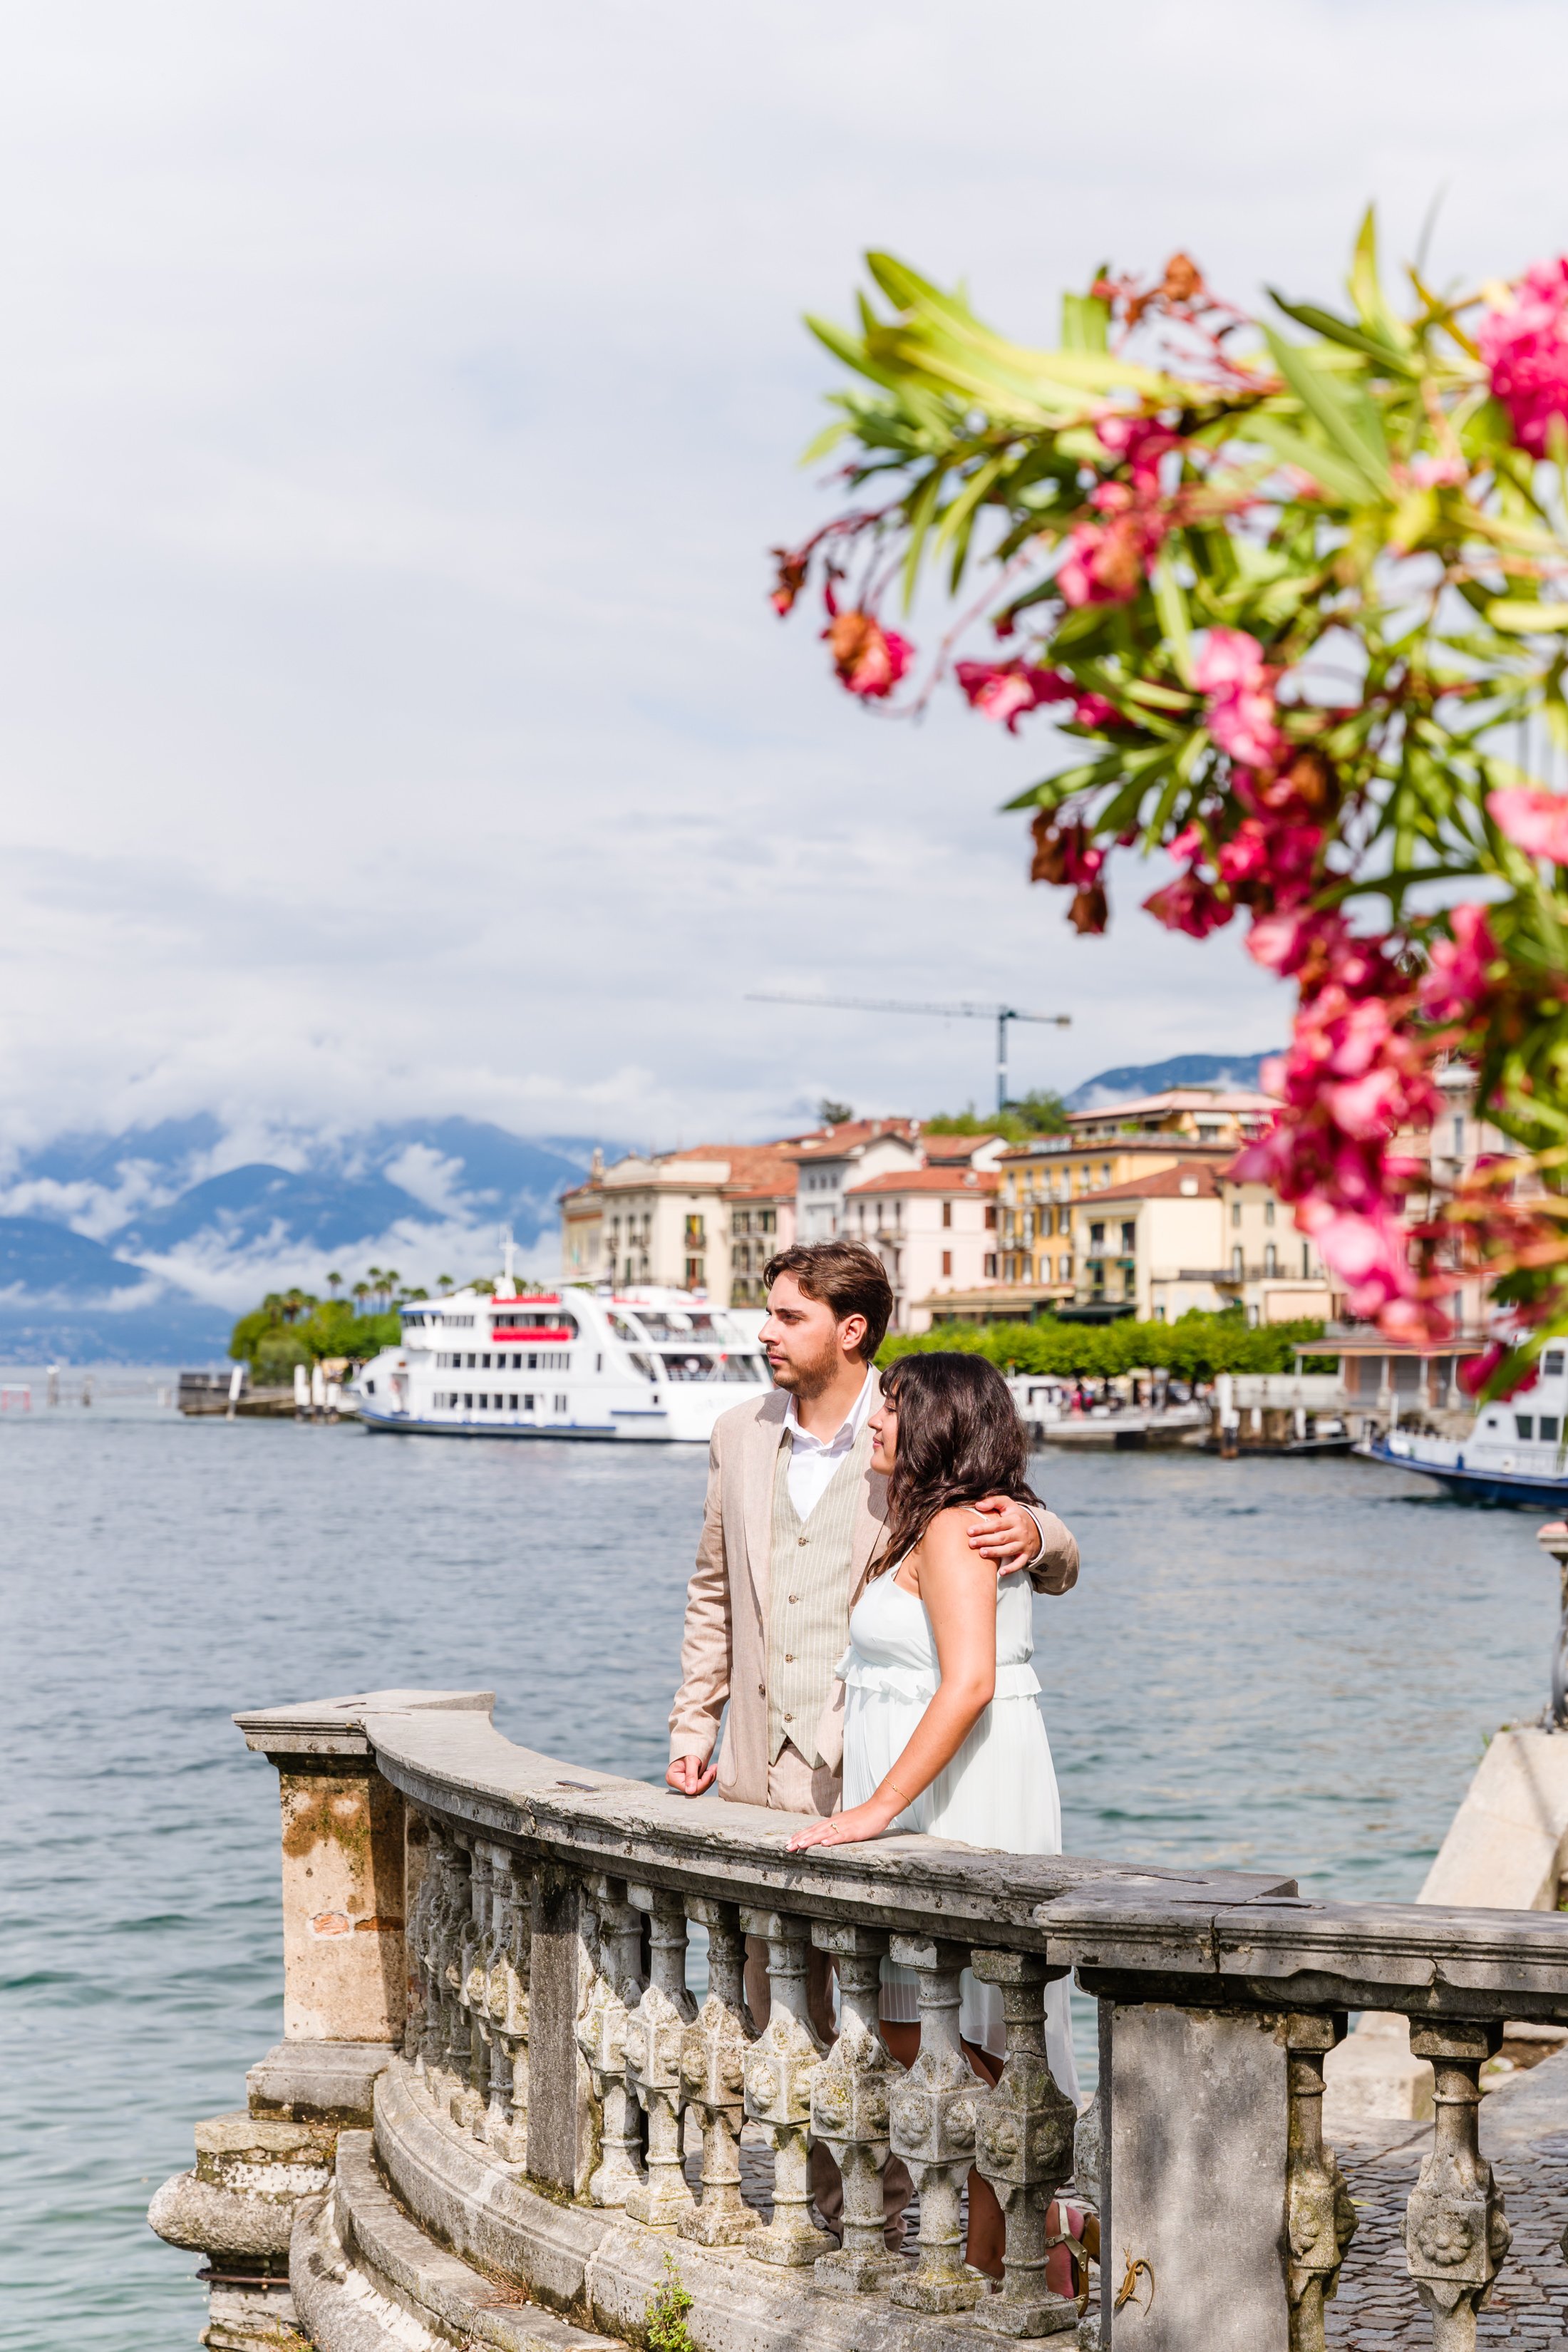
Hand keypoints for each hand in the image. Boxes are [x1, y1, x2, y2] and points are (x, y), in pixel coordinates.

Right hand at [666, 1753, 716, 1796]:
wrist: (691, 1742)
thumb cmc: (689, 1748)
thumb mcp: (691, 1761)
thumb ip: (691, 1775)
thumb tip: (690, 1791)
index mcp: (672, 1779)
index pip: (689, 1788)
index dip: (702, 1782)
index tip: (711, 1772)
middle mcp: (676, 1783)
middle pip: (695, 1789)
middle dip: (707, 1780)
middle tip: (714, 1769)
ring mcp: (683, 1783)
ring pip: (699, 1788)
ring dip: (708, 1779)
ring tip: (714, 1768)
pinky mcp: (690, 1781)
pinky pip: (701, 1784)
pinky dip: (708, 1778)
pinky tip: (712, 1770)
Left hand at [786, 1792, 901, 1850]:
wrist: (879, 1807)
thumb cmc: (864, 1817)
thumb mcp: (847, 1824)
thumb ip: (836, 1829)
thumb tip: (825, 1837)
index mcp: (833, 1822)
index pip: (813, 1829)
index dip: (800, 1835)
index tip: (788, 1842)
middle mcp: (835, 1823)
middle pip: (814, 1831)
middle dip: (799, 1839)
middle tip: (786, 1847)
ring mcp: (844, 1826)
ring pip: (824, 1833)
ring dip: (810, 1839)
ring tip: (799, 1845)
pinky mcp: (854, 1831)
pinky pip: (841, 1836)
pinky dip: (832, 1839)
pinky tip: (824, 1844)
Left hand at [966, 1493, 1041, 1568]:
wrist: (1036, 1528)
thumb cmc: (1015, 1516)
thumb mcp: (1008, 1504)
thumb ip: (993, 1501)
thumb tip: (978, 1505)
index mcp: (1014, 1519)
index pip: (997, 1524)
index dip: (983, 1527)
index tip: (969, 1531)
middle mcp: (1020, 1532)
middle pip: (1002, 1537)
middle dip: (986, 1540)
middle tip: (971, 1543)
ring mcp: (1023, 1544)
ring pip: (1009, 1550)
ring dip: (995, 1552)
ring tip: (982, 1553)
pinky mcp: (1026, 1555)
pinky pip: (1020, 1563)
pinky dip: (1011, 1568)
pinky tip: (1001, 1572)